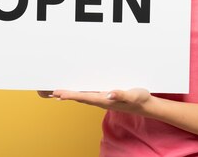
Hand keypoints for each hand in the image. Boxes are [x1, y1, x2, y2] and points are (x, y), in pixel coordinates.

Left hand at [37, 88, 151, 113]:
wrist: (145, 105)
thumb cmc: (140, 99)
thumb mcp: (133, 95)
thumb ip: (121, 94)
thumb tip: (108, 94)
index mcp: (105, 100)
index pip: (84, 97)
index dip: (71, 95)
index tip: (59, 94)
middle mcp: (101, 100)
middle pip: (80, 97)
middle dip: (66, 95)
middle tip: (51, 92)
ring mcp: (103, 99)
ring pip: (83, 97)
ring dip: (70, 95)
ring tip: (57, 93)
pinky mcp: (105, 97)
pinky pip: (89, 95)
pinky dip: (79, 93)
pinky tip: (76, 92)